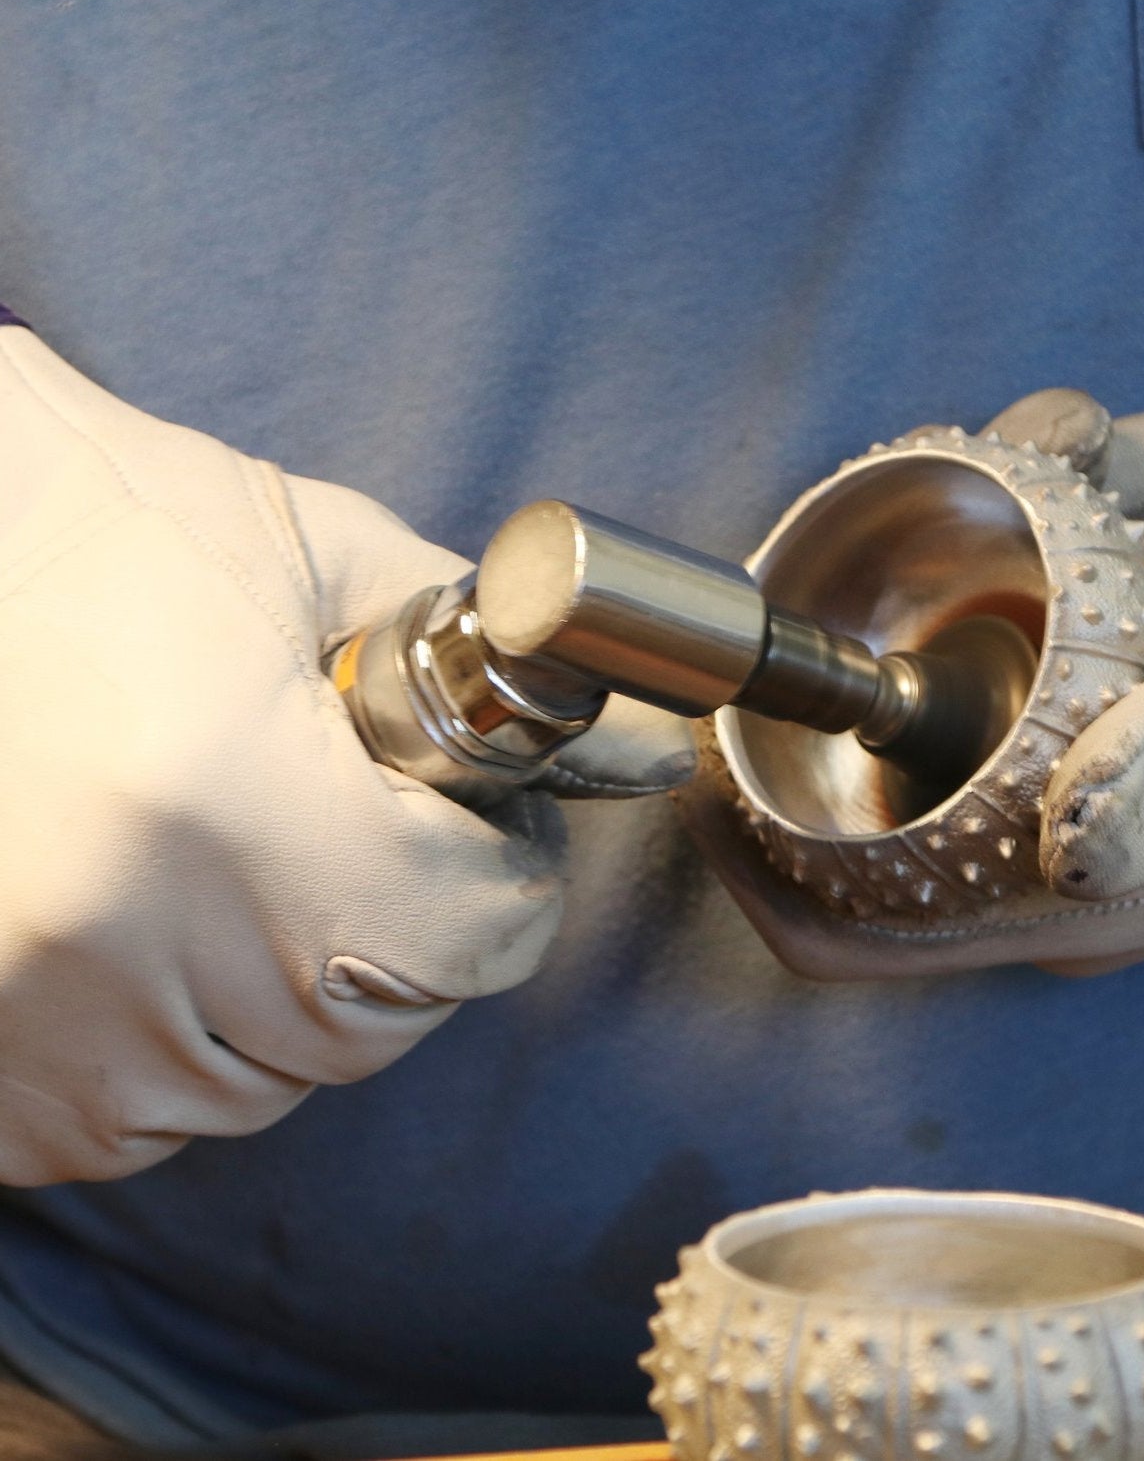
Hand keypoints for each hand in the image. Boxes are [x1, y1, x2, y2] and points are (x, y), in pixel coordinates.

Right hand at [0, 321, 689, 1182]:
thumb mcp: (309, 547)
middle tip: (391, 854)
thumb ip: (460, 634)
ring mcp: (26, 1013)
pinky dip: (179, 1058)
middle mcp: (118, 932)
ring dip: (296, 1008)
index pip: (463, 939)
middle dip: (417, 947)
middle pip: (366, 1027)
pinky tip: (175, 949)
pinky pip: (123, 1127)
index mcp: (227, 801)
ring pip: (252, 1090)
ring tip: (269, 883)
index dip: (507, 885)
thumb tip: (581, 713)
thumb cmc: (93, 523)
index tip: (494, 842)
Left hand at [679, 389, 1143, 978]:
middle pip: (864, 774)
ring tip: (1091, 445)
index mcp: (1055, 897)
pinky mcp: (1097, 681)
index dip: (741, 863)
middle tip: (942, 499)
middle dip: (868, 631)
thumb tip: (1068, 857)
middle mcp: (1038, 843)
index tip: (689, 741)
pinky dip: (1055, 513)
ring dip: (996, 518)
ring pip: (945, 653)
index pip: (842, 932)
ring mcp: (1063, 759)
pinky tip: (1139, 464)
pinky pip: (1017, 604)